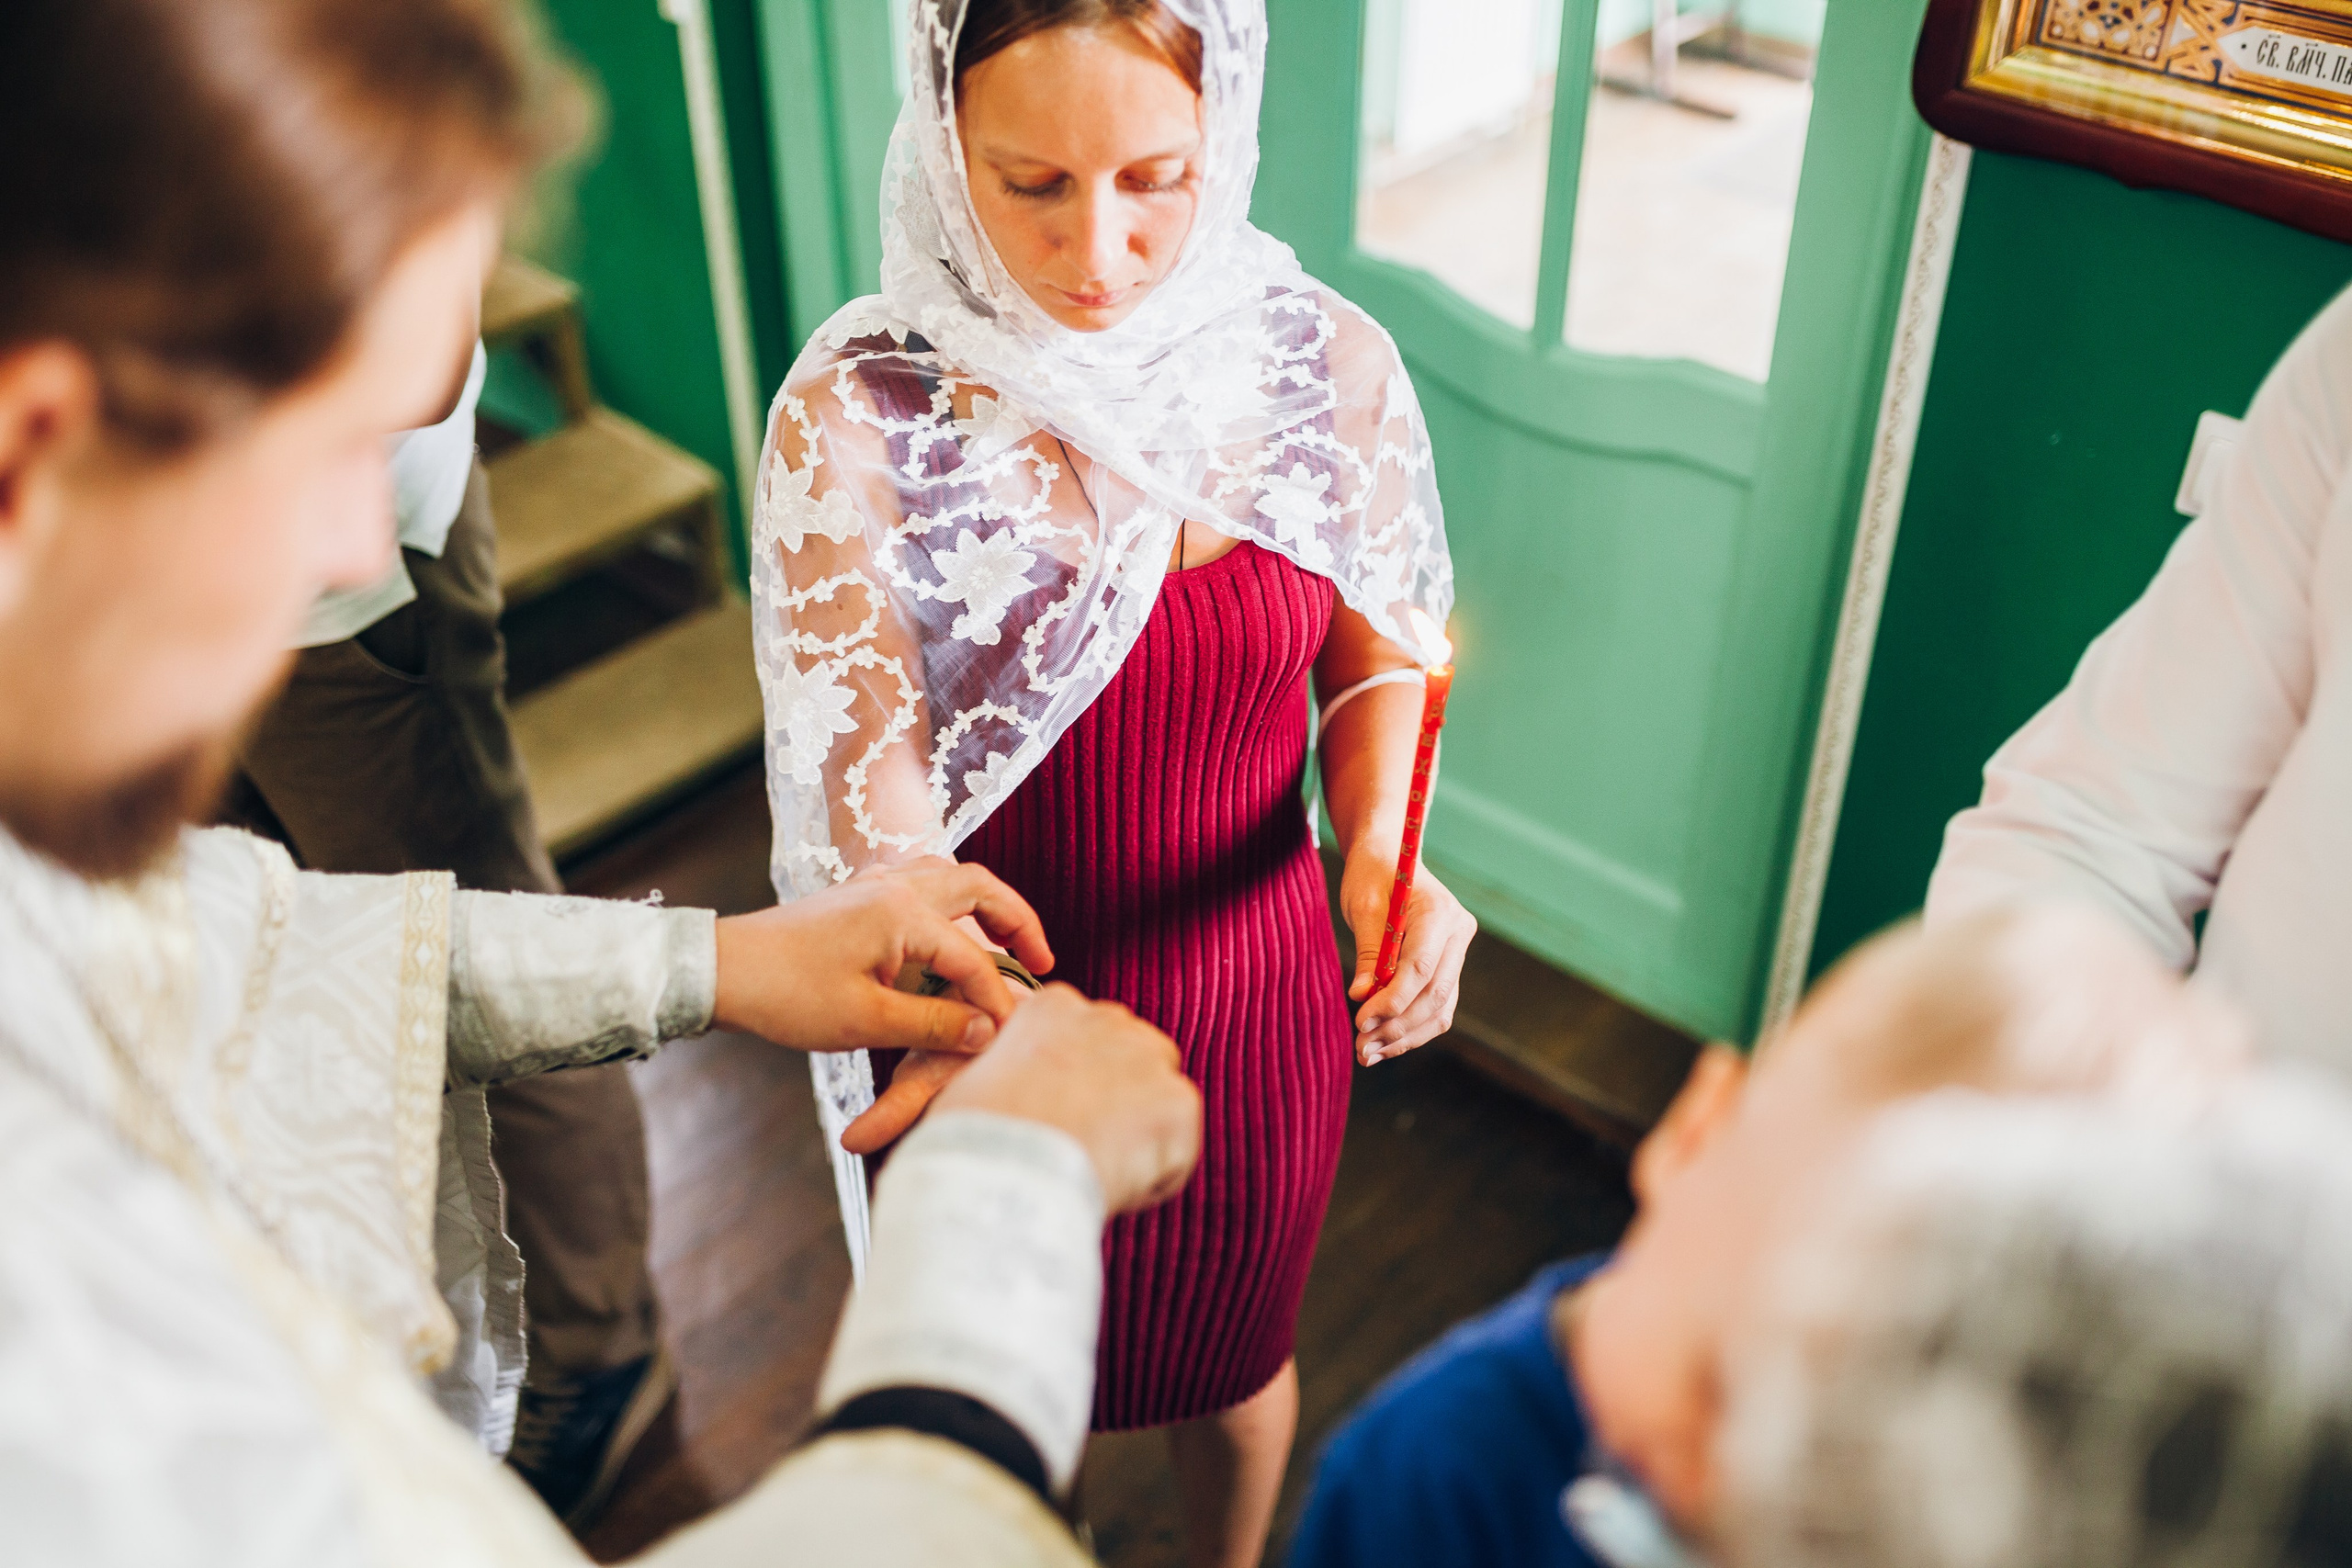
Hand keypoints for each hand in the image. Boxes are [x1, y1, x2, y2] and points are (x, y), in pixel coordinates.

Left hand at [711, 857, 1054, 1054]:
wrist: (722, 970)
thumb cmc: (788, 996)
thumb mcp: (867, 1021)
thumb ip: (936, 1024)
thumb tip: (990, 1031)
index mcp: (904, 912)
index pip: (975, 957)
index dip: (998, 1000)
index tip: (1013, 1037)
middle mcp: (897, 885)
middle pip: (981, 887)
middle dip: (1018, 923)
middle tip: (1043, 963)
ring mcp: (876, 885)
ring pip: (953, 878)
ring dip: (988, 906)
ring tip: (1007, 946)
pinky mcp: (860, 896)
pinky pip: (925, 885)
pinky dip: (954, 906)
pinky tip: (953, 937)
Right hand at [925, 983, 1201, 1212]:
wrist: (1005, 1157)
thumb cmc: (966, 1129)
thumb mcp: (945, 1088)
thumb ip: (937, 1095)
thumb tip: (857, 1140)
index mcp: (1053, 1007)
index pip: (1084, 1043)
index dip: (1073, 1091)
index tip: (1053, 1123)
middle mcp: (1107, 1018)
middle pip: (1129, 1065)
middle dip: (1112, 1107)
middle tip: (1074, 1150)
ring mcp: (1148, 1056)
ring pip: (1156, 1105)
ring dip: (1132, 1140)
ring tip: (1085, 1169)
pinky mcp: (1179, 1101)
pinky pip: (1176, 1147)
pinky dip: (1153, 1175)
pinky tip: (1111, 1184)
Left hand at [1340, 848, 1474, 1064]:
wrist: (1390, 859)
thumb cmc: (1373, 875)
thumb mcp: (1363, 907)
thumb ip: (1368, 952)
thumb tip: (1363, 996)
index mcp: (1441, 912)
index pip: (1422, 968)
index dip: (1393, 1000)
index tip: (1361, 1020)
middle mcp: (1459, 935)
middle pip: (1434, 995)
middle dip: (1397, 1026)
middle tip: (1361, 1047)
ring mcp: (1458, 954)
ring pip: (1439, 1009)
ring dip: (1403, 1036)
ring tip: (1366, 1054)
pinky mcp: (1448, 969)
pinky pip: (1436, 1008)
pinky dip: (1410, 1030)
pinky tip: (1382, 1045)